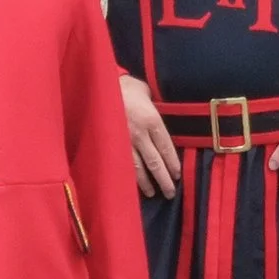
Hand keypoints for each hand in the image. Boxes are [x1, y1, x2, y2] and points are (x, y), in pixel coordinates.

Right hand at [122, 74, 180, 198]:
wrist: (102, 85)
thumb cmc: (128, 87)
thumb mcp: (147, 94)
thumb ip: (156, 108)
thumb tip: (163, 118)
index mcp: (152, 120)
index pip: (166, 148)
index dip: (173, 164)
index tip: (177, 176)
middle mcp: (140, 133)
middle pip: (155, 162)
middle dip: (164, 179)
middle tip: (170, 193)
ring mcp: (124, 140)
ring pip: (138, 167)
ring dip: (146, 182)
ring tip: (153, 193)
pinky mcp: (111, 143)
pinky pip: (122, 162)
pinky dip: (129, 175)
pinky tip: (132, 185)